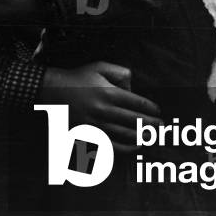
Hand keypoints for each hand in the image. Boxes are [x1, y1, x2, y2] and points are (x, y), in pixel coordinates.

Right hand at [40, 61, 160, 151]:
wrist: (53, 91)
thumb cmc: (78, 78)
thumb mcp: (99, 67)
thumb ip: (120, 72)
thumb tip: (133, 85)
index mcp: (109, 93)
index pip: (138, 103)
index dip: (152, 109)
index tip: (158, 112)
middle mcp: (104, 110)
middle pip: (135, 121)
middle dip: (152, 124)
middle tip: (162, 127)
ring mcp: (96, 125)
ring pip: (126, 135)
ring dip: (143, 137)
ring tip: (153, 137)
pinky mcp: (88, 135)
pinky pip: (110, 146)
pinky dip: (126, 149)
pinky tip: (136, 147)